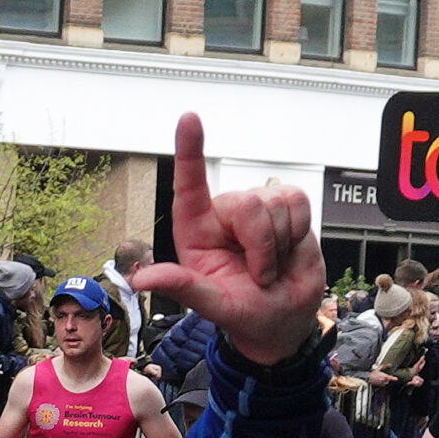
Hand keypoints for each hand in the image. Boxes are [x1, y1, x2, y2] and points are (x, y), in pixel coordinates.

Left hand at [127, 113, 323, 366]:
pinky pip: (298, 201)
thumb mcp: (212, 305)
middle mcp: (222, 215)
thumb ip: (180, 286)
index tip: (189, 118)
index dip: (189, 151)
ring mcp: (255, 208)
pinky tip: (288, 249)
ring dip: (280, 244)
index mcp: (196, 233)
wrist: (284, 318)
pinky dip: (299, 231)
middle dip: (261, 246)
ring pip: (275, 204)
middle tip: (259, 276)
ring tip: (271, 266)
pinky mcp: (285, 204)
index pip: (189, 186)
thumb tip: (139, 278)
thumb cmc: (244, 313)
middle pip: (248, 204)